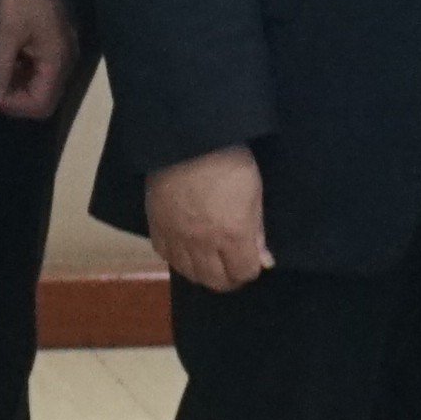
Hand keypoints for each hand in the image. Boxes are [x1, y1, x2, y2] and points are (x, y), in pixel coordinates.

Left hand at [0, 0, 78, 120]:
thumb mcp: (6, 32)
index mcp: (57, 62)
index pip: (41, 105)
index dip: (15, 106)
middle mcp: (66, 62)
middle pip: (44, 98)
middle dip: (17, 97)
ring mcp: (63, 52)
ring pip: (43, 84)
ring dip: (20, 84)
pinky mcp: (56, 43)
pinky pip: (42, 69)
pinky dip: (24, 70)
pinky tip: (8, 57)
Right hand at [149, 144, 272, 291]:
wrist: (187, 138)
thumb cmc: (229, 160)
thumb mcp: (254, 192)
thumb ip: (257, 230)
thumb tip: (263, 260)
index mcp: (233, 235)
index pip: (244, 273)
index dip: (251, 269)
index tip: (251, 260)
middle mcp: (204, 244)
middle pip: (216, 281)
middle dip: (229, 278)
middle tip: (232, 266)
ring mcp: (177, 237)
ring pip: (190, 274)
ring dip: (203, 272)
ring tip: (209, 260)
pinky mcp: (157, 227)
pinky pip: (166, 256)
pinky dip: (178, 258)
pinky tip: (186, 248)